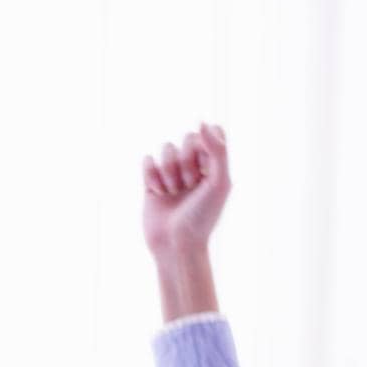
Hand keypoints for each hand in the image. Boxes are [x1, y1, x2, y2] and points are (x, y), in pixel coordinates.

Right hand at [142, 122, 230, 257]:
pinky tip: (158, 193)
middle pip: (186, 139)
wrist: (176, 244)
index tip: (206, 168)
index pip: (209, 134)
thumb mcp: (219, 183)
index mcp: (215, 167)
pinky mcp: (152, 182)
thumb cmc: (202, 217)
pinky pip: (148, 160)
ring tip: (174, 193)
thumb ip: (217, 150)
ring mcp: (173, 174)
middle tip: (190, 186)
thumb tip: (203, 121)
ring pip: (166, 149)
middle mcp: (195, 168)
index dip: (205, 147)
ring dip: (170, 171)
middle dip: (187, 162)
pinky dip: (152, 176)